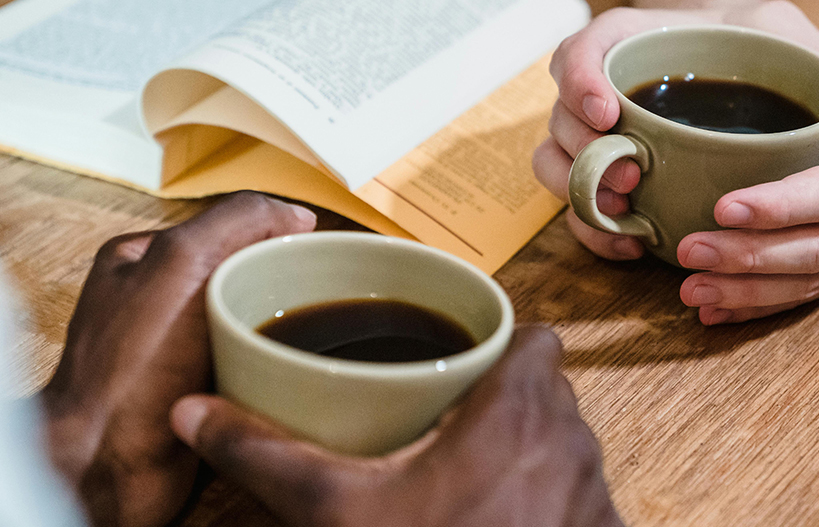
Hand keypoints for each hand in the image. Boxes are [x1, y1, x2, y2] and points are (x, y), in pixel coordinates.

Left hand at [39, 192, 316, 526]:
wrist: (108, 465)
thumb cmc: (127, 368)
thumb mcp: (181, 263)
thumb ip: (237, 221)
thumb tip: (297, 214)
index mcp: (145, 258)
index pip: (227, 227)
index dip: (272, 234)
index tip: (312, 250)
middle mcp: (160, 300)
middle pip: (244, 273)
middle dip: (283, 286)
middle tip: (318, 298)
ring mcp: (181, 348)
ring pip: (254, 322)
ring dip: (284, 332)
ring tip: (312, 338)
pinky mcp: (202, 391)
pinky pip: (254, 366)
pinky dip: (275, 368)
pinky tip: (295, 371)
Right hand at [170, 326, 623, 526]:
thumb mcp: (337, 509)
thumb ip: (268, 454)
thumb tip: (196, 414)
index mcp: (518, 407)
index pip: (537, 337)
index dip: (505, 339)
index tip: (463, 355)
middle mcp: (572, 438)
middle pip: (548, 389)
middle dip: (506, 396)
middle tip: (450, 415)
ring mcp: (594, 489)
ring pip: (567, 440)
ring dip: (530, 446)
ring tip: (471, 469)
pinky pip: (583, 493)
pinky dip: (552, 496)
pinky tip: (506, 516)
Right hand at [532, 0, 818, 261]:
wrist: (748, 82)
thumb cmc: (772, 57)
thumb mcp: (803, 36)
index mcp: (644, 37)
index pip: (590, 44)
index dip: (584, 76)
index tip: (611, 110)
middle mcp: (611, 84)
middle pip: (560, 115)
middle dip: (581, 154)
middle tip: (623, 180)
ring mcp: (603, 133)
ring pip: (558, 164)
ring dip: (581, 199)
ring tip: (626, 225)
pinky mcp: (611, 174)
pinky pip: (581, 204)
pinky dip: (598, 230)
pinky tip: (630, 246)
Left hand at [677, 0, 818, 322]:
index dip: (782, 204)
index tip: (725, 204)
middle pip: (816, 248)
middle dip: (750, 256)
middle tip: (689, 250)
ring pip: (810, 282)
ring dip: (749, 291)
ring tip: (692, 289)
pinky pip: (809, 294)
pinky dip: (760, 306)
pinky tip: (714, 312)